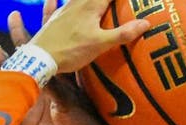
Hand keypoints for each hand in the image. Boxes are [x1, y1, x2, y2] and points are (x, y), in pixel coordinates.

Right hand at [0, 3, 112, 124]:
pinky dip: (0, 92)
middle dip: (23, 35)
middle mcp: (49, 84)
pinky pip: (11, 103)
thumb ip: (54, 88)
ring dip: (7, 63)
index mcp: (64, 77)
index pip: (55, 45)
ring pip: (18, 77)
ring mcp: (37, 100)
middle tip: (13, 15)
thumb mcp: (69, 104)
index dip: (50, 26)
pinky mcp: (28, 118)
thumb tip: (43, 72)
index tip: (47, 5)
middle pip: (33, 55)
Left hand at [27, 0, 149, 74]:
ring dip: (89, 0)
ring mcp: (64, 9)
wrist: (39, 57)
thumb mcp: (100, 44)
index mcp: (91, 6)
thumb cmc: (71, 50)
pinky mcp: (55, 18)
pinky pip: (59, 3)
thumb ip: (123, 33)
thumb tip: (146, 23)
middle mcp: (77, 3)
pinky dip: (60, 1)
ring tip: (98, 3)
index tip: (138, 0)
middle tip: (112, 3)